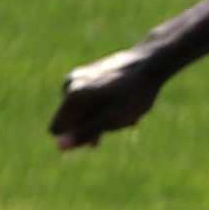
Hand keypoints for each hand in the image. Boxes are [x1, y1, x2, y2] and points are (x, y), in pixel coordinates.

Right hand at [50, 48, 167, 150]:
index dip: (77, 137)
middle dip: (96, 127)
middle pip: (75, 121)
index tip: (102, 135)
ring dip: (106, 119)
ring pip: (87, 111)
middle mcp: (70, 84)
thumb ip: (85, 133)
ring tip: (130, 115)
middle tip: (123, 122)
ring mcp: (80, 77)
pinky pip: (94, 100)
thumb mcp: (112, 120)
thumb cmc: (134, 94)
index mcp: (71, 95)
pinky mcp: (91, 73)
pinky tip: (128, 106)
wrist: (152, 62)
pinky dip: (109, 106)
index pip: (56, 128)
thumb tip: (59, 146)